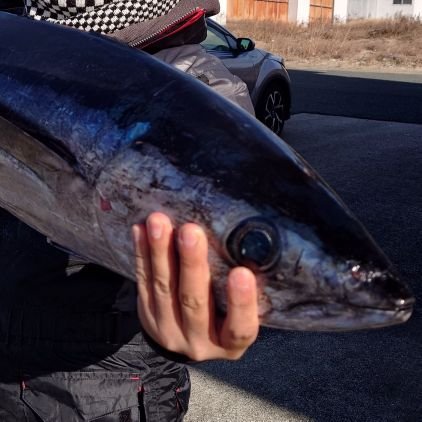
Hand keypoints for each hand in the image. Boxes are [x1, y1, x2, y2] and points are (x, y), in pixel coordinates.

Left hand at [132, 212, 258, 360]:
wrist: (188, 340)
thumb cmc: (225, 319)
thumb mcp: (240, 315)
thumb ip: (244, 291)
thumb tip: (252, 243)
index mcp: (230, 343)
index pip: (240, 327)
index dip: (241, 302)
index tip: (241, 272)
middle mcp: (199, 340)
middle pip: (194, 302)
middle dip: (192, 264)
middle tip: (191, 231)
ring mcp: (168, 329)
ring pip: (164, 288)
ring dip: (161, 252)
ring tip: (159, 223)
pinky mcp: (147, 314)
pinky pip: (143, 282)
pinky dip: (141, 254)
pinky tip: (140, 230)